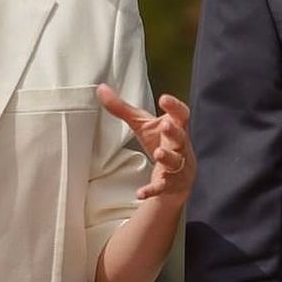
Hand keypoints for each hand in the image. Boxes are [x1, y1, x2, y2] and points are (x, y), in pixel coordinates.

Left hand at [96, 85, 195, 202]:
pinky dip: (152, 190)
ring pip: (175, 162)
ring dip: (167, 158)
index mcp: (176, 128)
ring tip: (158, 154)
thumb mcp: (141, 125)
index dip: (174, 106)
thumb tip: (101, 89)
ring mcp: (177, 166)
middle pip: (181, 137)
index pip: (180, 115)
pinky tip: (140, 193)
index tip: (164, 99)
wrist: (177, 178)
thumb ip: (122, 108)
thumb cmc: (160, 143)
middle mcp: (180, 146)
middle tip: (165, 125)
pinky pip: (162, 187)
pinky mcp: (170, 184)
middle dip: (174, 132)